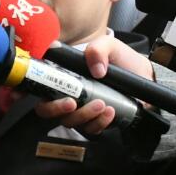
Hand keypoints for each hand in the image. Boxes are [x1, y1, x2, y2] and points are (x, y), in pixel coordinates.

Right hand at [33, 36, 153, 134]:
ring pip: (70, 122)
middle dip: (57, 109)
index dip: (32, 94)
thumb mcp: (109, 45)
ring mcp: (81, 110)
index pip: (40, 89)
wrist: (143, 74)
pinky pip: (91, 129)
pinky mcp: (96, 121)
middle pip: (48, 111)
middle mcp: (68, 95)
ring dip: (84, 115)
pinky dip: (99, 122)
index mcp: (64, 77)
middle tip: (73, 103)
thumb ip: (98, 49)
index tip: (41, 95)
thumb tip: (95, 70)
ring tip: (102, 104)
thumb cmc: (120, 58)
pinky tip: (110, 112)